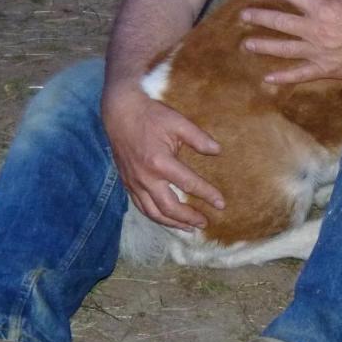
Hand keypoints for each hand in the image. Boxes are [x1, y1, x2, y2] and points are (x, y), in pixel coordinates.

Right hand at [101, 81, 223, 229]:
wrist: (120, 112)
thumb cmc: (150, 115)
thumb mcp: (178, 122)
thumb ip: (198, 138)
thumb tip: (217, 151)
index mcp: (160, 162)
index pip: (189, 184)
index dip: (207, 195)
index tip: (221, 204)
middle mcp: (146, 178)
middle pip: (169, 207)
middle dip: (188, 217)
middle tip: (205, 223)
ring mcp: (134, 183)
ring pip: (153, 212)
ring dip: (172, 223)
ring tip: (188, 228)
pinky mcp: (127, 183)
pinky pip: (141, 207)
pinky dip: (155, 216)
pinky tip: (166, 218)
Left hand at [240, 0, 341, 84]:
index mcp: (322, 7)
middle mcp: (314, 29)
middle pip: (280, 22)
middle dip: (260, 17)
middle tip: (244, 16)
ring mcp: (317, 51)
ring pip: (283, 48)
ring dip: (263, 45)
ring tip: (247, 44)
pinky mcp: (324, 68)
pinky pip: (300, 74)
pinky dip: (283, 77)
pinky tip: (267, 78)